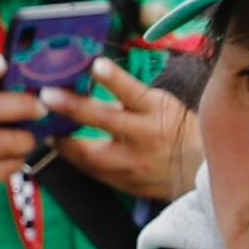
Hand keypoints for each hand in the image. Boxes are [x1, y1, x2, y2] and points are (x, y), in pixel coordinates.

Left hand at [55, 58, 197, 201]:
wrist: (200, 172)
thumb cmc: (175, 129)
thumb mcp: (159, 105)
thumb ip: (126, 97)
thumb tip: (83, 84)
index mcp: (157, 112)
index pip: (134, 92)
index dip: (114, 79)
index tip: (95, 65)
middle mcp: (147, 138)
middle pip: (107, 121)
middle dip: (74, 107)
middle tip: (48, 96)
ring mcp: (136, 165)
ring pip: (91, 154)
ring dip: (65, 141)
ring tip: (47, 128)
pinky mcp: (126, 183)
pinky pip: (93, 172)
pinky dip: (76, 158)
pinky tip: (64, 147)